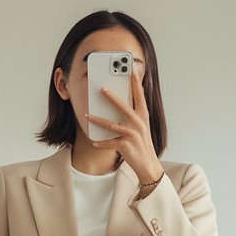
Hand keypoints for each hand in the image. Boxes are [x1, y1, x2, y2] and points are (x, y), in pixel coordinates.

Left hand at [85, 69, 163, 187]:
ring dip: (97, 120)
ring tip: (87, 115)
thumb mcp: (141, 127)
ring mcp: (132, 135)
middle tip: (101, 88)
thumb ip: (133, 114)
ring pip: (112, 125)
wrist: (148, 165)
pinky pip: (110, 143)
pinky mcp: (126, 146)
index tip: (131, 70)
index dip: (135, 83)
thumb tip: (120, 103)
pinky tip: (94, 142)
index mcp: (143, 116)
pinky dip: (101, 143)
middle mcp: (139, 124)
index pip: (140, 96)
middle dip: (112, 97)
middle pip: (123, 107)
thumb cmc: (142, 144)